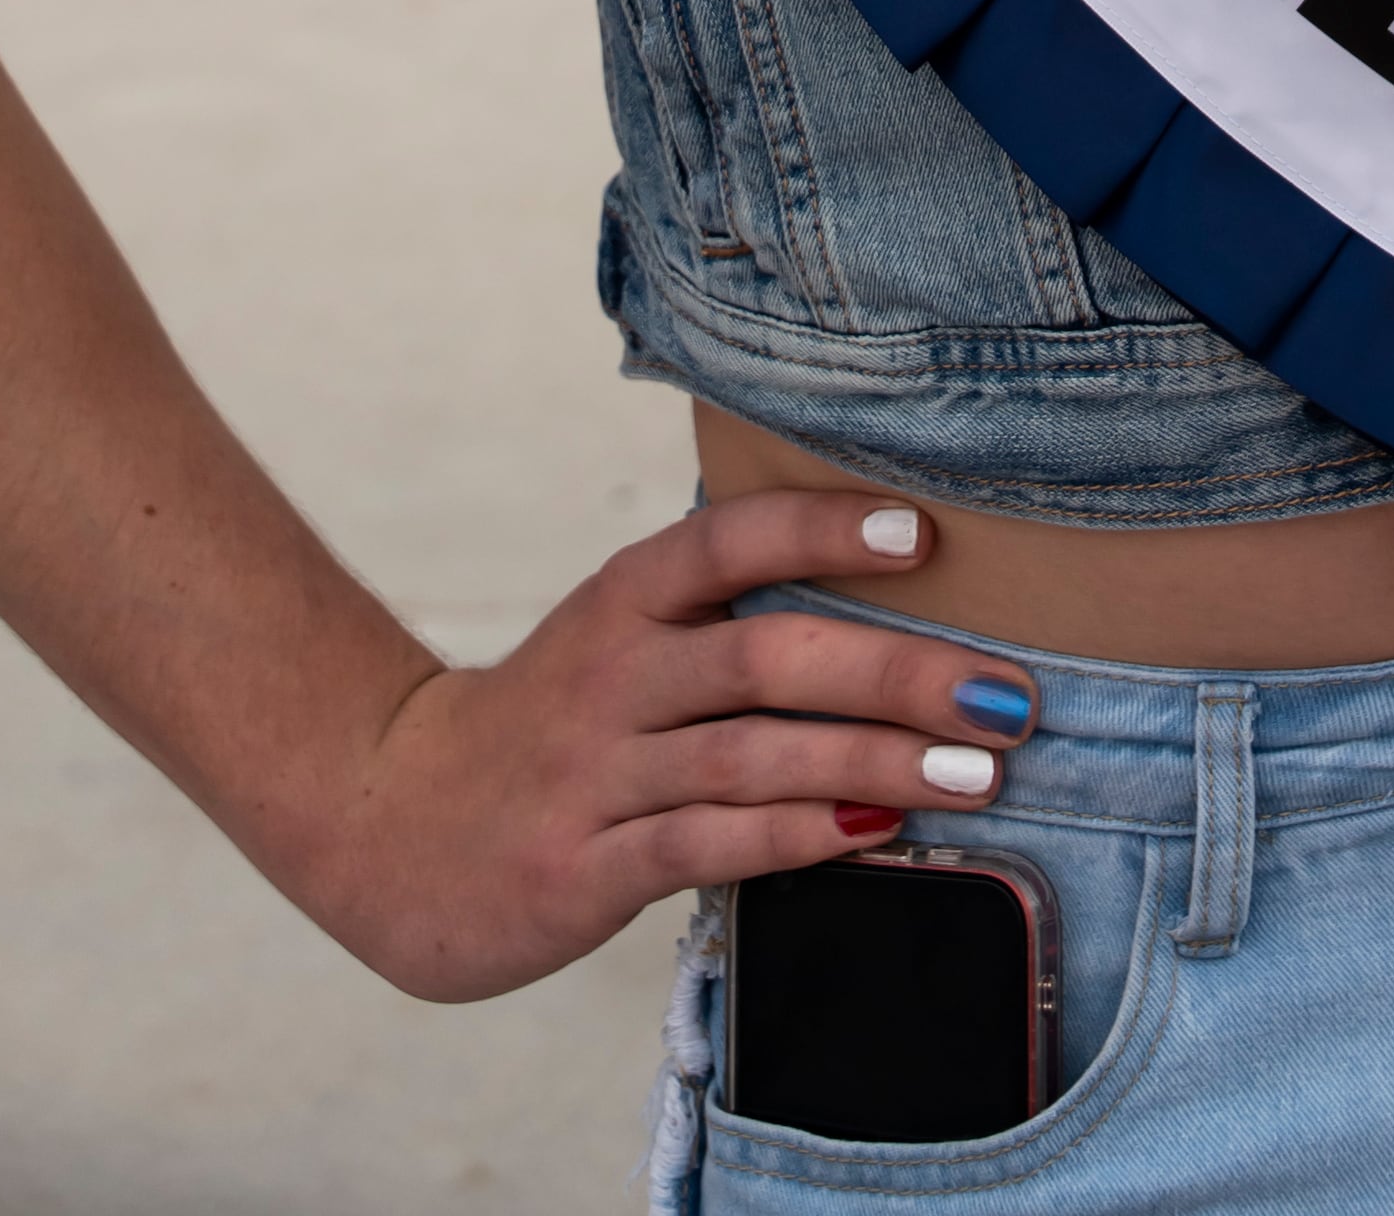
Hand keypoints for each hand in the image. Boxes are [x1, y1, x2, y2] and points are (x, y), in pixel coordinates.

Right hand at [281, 489, 1042, 1003]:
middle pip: (767, 654)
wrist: (389, 825)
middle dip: (898, 669)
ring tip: (978, 771)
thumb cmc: (548, 726)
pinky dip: (800, 836)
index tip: (925, 534)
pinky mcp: (586, 866)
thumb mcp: (616, 642)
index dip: (823, 527)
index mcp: (624, 600)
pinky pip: (710, 844)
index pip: (729, 539)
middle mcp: (611, 672)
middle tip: (1004, 690)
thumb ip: (720, 620)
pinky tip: (876, 832)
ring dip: (876, 761)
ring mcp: (595, 772)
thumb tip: (891, 606)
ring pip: (754, 755)